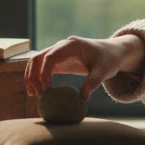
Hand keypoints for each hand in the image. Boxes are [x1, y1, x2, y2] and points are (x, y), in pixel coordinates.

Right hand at [23, 34, 144, 99]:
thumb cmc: (109, 60)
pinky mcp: (59, 60)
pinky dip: (38, 78)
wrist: (112, 52)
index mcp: (71, 45)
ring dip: (32, 76)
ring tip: (34, 94)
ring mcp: (58, 52)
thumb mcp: (104, 72)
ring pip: (36, 62)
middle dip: (33, 75)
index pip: (50, 57)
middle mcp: (61, 46)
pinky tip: (39, 92)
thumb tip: (82, 99)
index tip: (46, 90)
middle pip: (38, 57)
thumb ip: (93, 83)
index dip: (44, 73)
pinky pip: (43, 67)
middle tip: (35, 94)